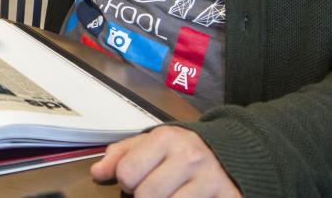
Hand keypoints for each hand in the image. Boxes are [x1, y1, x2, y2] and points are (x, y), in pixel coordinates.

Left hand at [91, 126, 240, 197]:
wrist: (234, 151)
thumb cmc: (185, 149)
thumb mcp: (152, 142)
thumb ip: (122, 155)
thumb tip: (97, 173)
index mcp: (167, 139)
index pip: (127, 173)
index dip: (127, 181)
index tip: (136, 180)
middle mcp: (190, 157)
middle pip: (146, 196)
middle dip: (144, 197)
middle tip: (155, 191)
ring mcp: (211, 180)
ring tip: (171, 195)